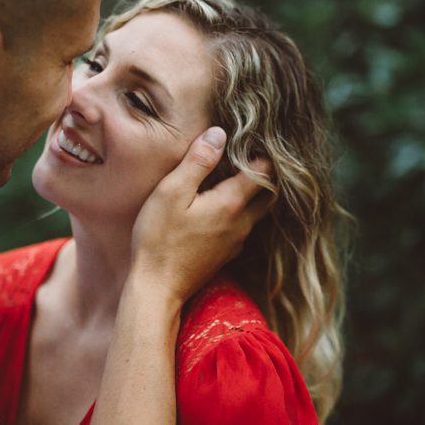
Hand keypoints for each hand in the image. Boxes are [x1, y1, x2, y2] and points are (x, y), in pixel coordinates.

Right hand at [129, 126, 271, 304]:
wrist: (157, 290)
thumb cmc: (159, 239)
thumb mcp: (172, 192)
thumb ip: (197, 162)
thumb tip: (219, 134)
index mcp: (232, 203)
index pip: (263, 171)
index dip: (262, 153)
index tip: (254, 139)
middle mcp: (242, 223)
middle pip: (268, 193)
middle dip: (264, 174)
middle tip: (250, 156)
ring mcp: (236, 241)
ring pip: (257, 211)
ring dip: (253, 193)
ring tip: (236, 176)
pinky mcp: (227, 254)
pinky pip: (243, 226)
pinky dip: (241, 212)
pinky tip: (222, 206)